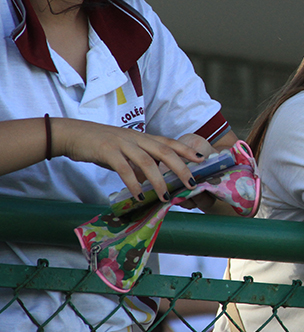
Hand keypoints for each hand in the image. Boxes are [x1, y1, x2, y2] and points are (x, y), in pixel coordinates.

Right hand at [52, 118, 204, 201]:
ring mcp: (122, 144)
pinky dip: (133, 183)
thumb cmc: (101, 144)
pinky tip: (138, 195)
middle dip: (180, 168)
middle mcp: (136, 139)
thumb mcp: (125, 152)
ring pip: (146, 161)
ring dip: (157, 180)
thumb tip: (151, 180)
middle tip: (191, 183)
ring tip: (164, 196)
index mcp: (142, 137)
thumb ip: (139, 164)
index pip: (169, 143)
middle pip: (164, 152)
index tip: (201, 160)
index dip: (186, 150)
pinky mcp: (107, 151)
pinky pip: (123, 169)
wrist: (73, 134)